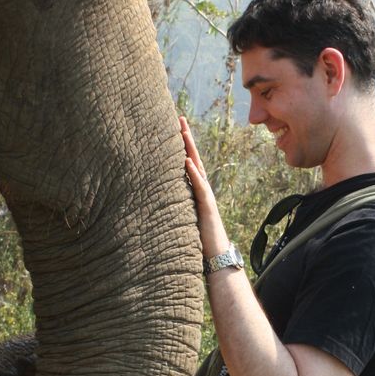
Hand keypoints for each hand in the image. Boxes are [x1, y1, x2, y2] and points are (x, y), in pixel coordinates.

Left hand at [179, 116, 230, 258]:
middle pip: (193, 158)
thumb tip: (158, 199)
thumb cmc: (199, 241)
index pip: (187, 163)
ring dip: (189, 149)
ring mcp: (206, 197)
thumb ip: (176, 206)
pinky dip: (192, 173)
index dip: (181, 146)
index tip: (172, 128)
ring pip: (197, 167)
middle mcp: (202, 190)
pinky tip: (186, 160)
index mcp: (195, 191)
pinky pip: (199, 187)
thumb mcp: (184, 218)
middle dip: (186, 138)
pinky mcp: (207, 207)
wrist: (216, 258)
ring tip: (182, 131)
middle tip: (178, 118)